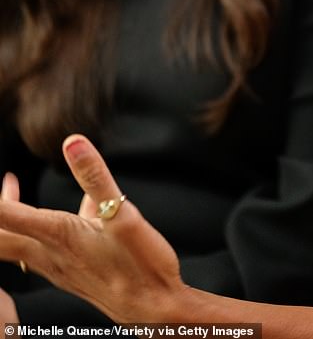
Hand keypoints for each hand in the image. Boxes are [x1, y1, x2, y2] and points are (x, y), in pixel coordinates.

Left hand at [0, 135, 187, 322]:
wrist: (155, 311)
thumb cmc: (141, 266)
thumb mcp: (123, 216)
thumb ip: (96, 178)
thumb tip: (73, 142)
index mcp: (59, 236)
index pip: (7, 216)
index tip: (1, 179)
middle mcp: (52, 255)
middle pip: (3, 237)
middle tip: (3, 183)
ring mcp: (60, 267)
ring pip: (19, 243)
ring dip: (10, 218)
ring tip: (10, 189)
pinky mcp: (73, 272)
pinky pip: (43, 248)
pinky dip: (39, 227)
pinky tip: (73, 210)